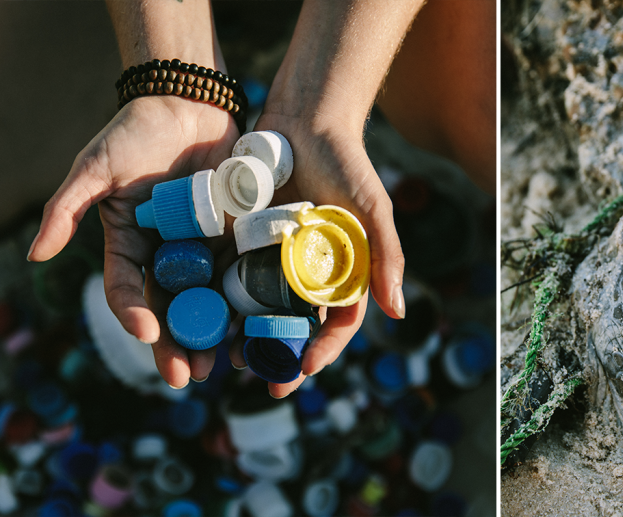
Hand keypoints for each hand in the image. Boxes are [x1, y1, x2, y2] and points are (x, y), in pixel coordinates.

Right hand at [29, 95, 237, 388]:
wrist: (191, 104)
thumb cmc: (138, 132)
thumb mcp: (96, 167)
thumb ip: (66, 209)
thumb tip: (35, 256)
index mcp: (130, 244)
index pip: (127, 290)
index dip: (134, 315)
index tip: (147, 335)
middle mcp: (167, 254)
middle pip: (171, 309)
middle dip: (177, 345)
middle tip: (189, 376)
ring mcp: (204, 248)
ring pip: (209, 302)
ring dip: (215, 336)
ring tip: (223, 365)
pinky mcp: (236, 237)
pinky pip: (242, 275)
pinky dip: (249, 304)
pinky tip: (257, 328)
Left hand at [227, 111, 405, 397]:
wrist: (304, 118)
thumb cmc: (346, 161)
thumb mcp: (372, 207)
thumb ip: (386, 256)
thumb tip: (399, 313)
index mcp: (344, 268)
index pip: (339, 321)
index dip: (325, 349)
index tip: (304, 370)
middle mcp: (310, 270)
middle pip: (297, 325)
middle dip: (283, 357)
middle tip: (265, 383)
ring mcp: (276, 257)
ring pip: (261, 309)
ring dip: (248, 338)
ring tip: (229, 361)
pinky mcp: (245, 240)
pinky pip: (233, 276)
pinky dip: (221, 301)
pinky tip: (205, 321)